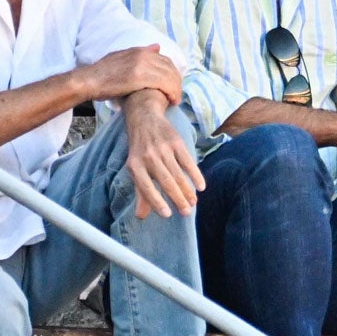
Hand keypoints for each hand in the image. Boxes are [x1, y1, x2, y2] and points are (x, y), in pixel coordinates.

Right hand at [79, 45, 181, 105]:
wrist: (88, 80)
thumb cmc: (101, 73)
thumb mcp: (121, 58)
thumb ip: (140, 53)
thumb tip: (157, 47)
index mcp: (139, 51)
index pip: (165, 60)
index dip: (172, 73)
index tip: (174, 84)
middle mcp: (143, 55)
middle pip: (170, 67)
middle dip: (177, 82)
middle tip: (177, 94)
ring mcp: (142, 64)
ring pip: (169, 76)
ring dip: (176, 89)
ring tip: (176, 100)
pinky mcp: (140, 76)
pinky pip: (164, 83)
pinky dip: (171, 92)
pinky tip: (171, 100)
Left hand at [121, 91, 205, 218]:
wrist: (145, 119)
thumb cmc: (140, 151)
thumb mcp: (136, 169)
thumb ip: (141, 192)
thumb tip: (141, 216)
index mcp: (135, 166)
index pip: (145, 187)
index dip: (156, 201)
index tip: (167, 214)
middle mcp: (148, 157)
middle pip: (165, 181)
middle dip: (177, 198)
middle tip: (186, 212)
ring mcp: (163, 149)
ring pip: (178, 174)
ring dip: (187, 190)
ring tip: (193, 203)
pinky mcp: (176, 142)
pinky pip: (188, 161)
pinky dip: (195, 175)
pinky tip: (201, 187)